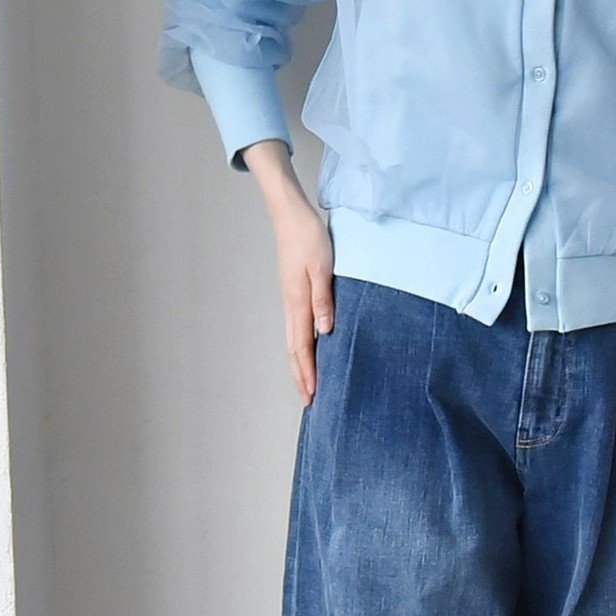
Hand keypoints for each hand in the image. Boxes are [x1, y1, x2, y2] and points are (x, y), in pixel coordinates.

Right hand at [243, 146, 333, 404]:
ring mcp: (290, 300)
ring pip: (293, 340)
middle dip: (301, 376)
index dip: (307, 373)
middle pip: (293, 350)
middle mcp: (291, 305)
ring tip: (307, 383)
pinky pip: (296, 328)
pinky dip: (301, 346)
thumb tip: (326, 331)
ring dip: (300, 364)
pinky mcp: (294, 293)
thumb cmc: (309, 238)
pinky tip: (310, 350)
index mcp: (297, 303)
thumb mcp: (322, 267)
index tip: (313, 395)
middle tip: (309, 401)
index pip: (302, 347)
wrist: (291, 215)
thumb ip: (324, 299)